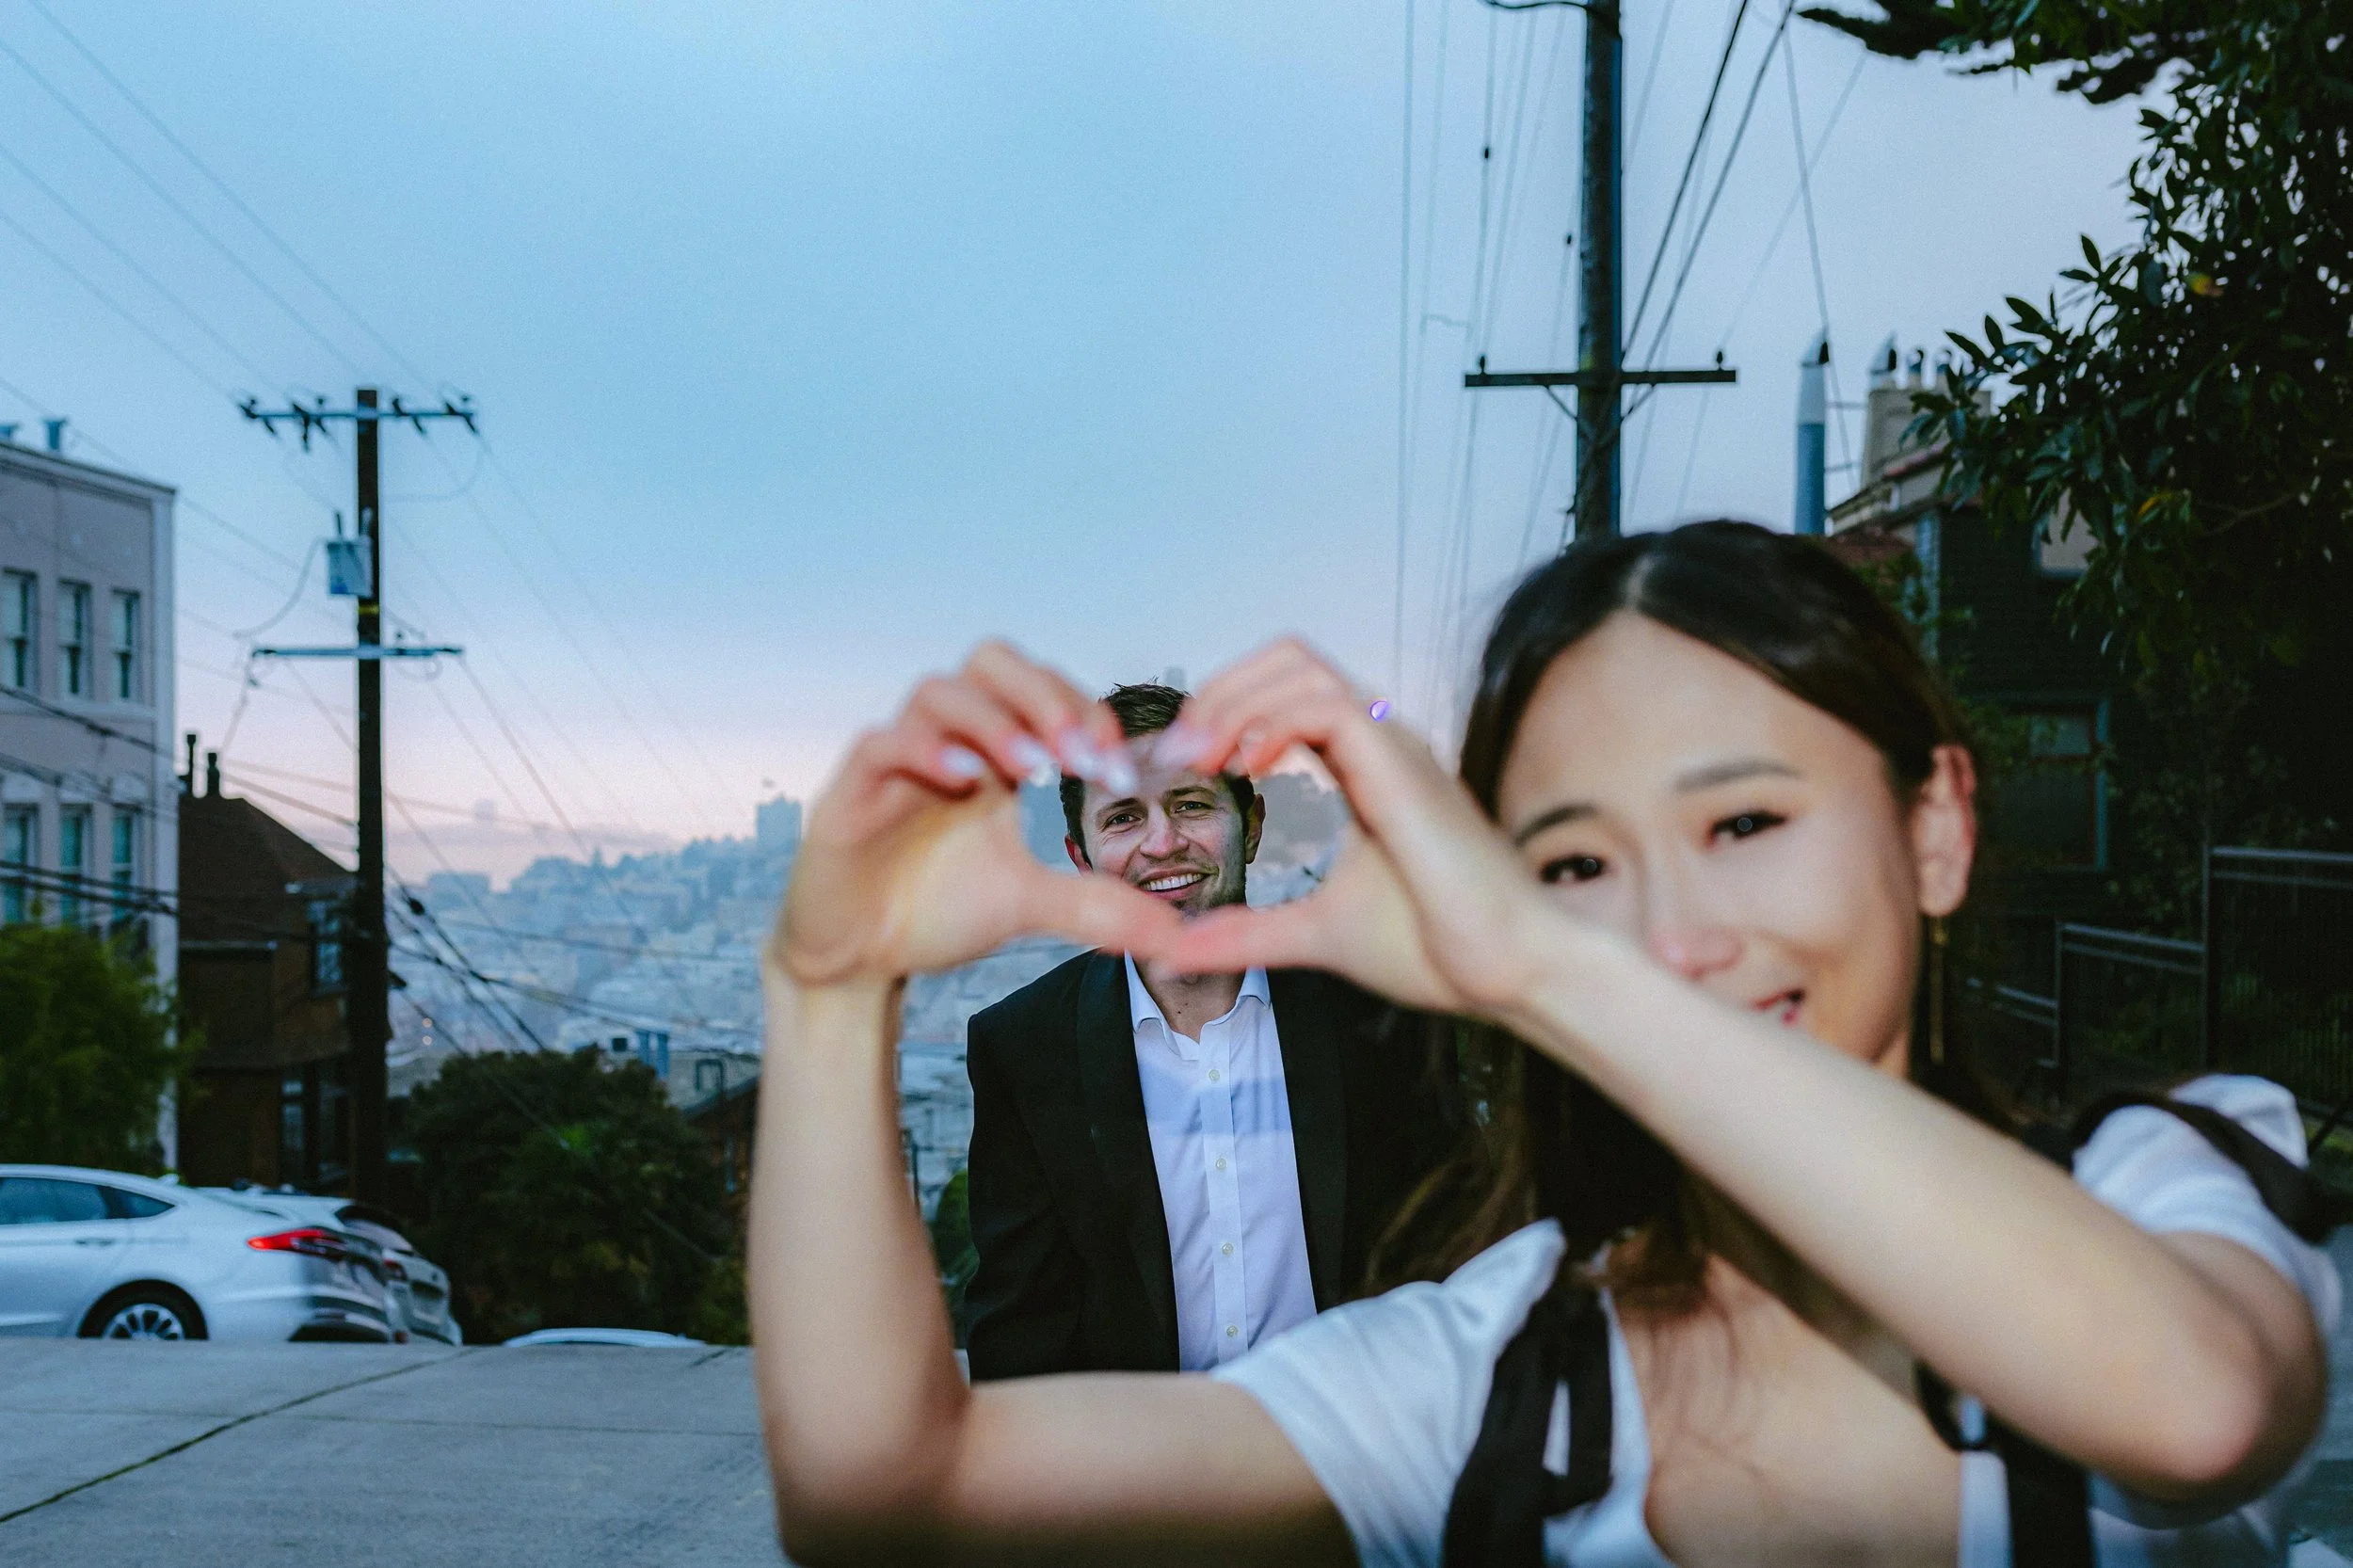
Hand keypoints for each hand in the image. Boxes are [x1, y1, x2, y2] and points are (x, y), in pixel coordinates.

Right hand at [772, 642, 1180, 987]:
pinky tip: (963, 778)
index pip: (1040, 690)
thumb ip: (1096, 907)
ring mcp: (895, 760)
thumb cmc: (935, 911)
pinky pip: (880, 743)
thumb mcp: (1028, 906)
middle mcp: (945, 740)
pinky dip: (922, 750)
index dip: (1083, 711)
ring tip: (1034, 769)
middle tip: (1083, 752)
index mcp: (991, 752)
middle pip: (991, 662)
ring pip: (937, 690)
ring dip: (993, 720)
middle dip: (1045, 695)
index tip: (1118, 768)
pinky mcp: (848, 793)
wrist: (857, 959)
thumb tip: (1174, 932)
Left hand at [1154, 639, 1559, 1016]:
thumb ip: (1243, 933)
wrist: (1511, 968)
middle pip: (1285, 660)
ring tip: (1202, 757)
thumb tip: (1173, 949)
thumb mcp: (1310, 932)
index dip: (1220, 711)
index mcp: (1358, 769)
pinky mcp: (1401, 765)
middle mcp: (1375, 743)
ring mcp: (1391, 747)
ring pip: (1299, 666)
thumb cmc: (1435, 946)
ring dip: (1233, 700)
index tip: (1177, 766)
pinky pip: (1328, 706)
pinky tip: (1248, 768)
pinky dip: (1273, 723)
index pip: (1281, 693)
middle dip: (1217, 691)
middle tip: (1177, 754)